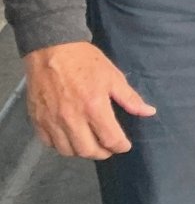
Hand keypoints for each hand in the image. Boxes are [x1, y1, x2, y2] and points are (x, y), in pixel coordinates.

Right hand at [22, 42, 155, 159]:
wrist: (51, 50)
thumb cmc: (85, 61)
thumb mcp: (113, 76)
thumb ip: (130, 98)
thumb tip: (149, 112)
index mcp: (94, 107)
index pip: (111, 140)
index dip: (121, 146)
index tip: (124, 145)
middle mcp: (72, 118)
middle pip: (88, 151)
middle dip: (103, 153)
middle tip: (108, 147)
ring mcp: (52, 121)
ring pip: (68, 151)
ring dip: (82, 151)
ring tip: (90, 142)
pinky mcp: (37, 120)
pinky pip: (50, 143)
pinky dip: (61, 145)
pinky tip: (70, 138)